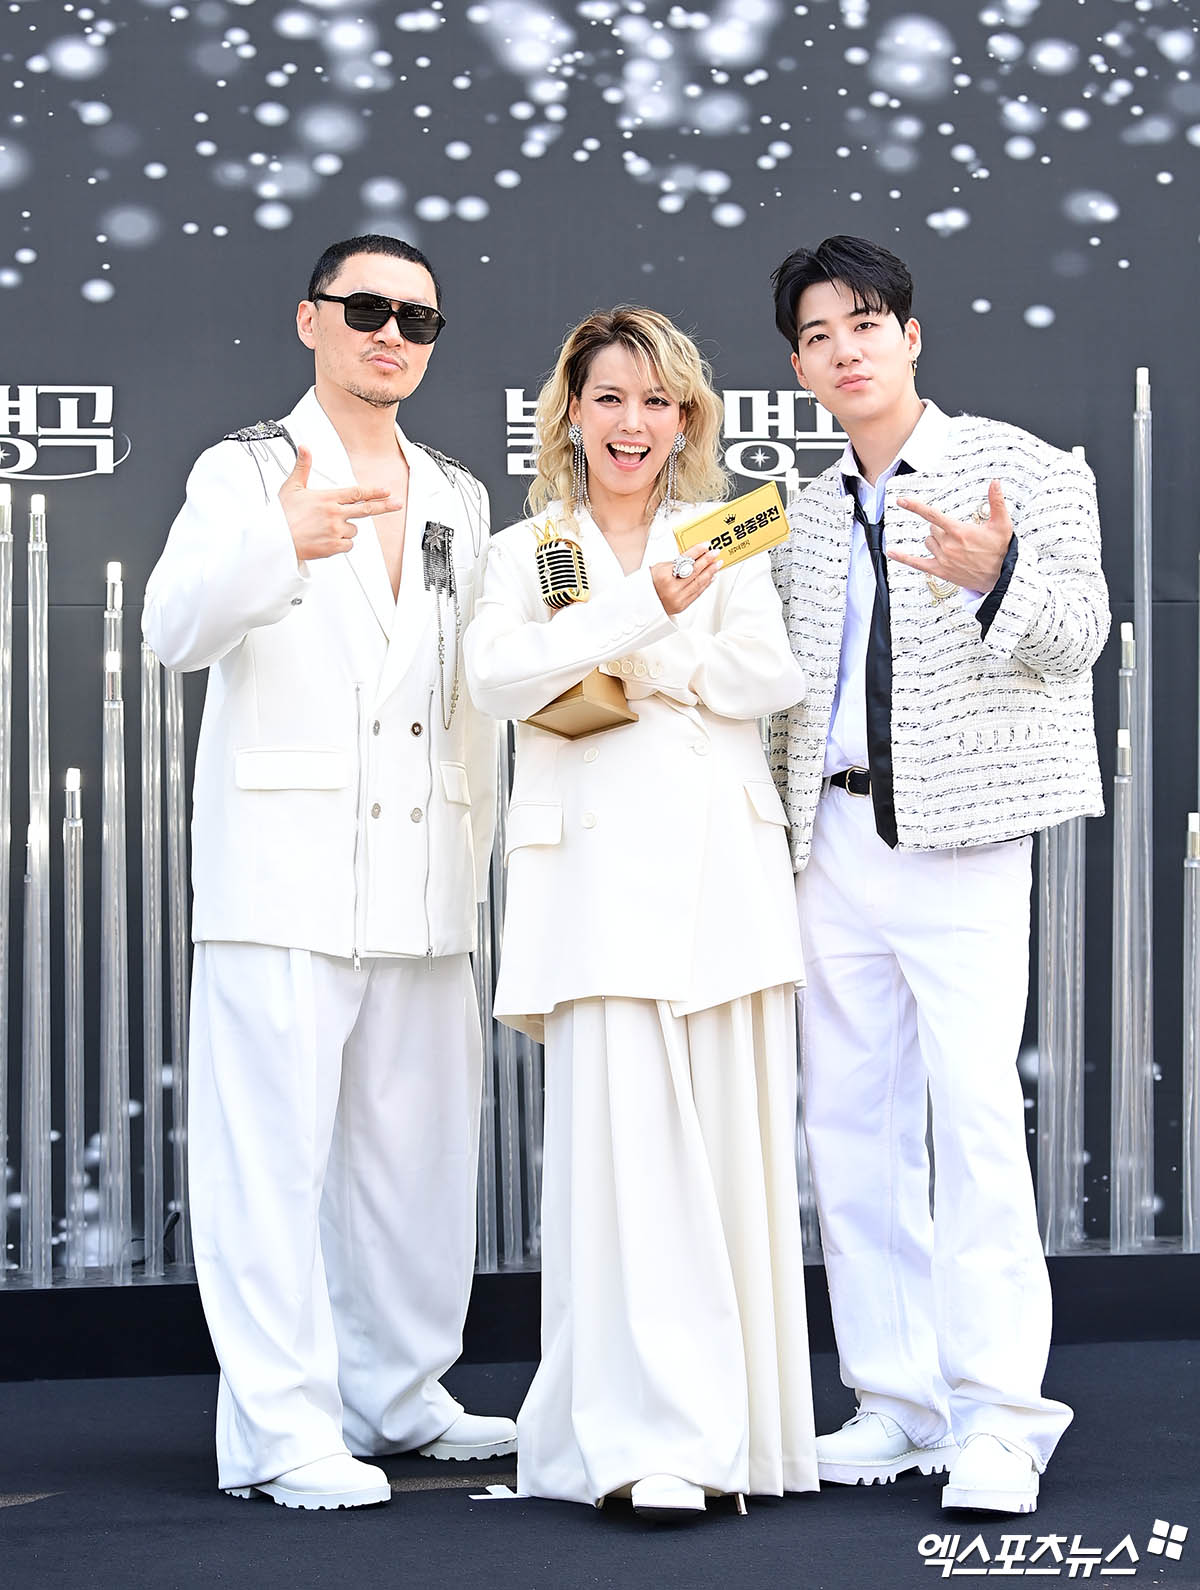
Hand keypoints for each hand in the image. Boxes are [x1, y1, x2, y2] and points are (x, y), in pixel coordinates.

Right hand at [278, 445, 401, 562]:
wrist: (276, 540)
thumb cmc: (283, 515)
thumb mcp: (292, 487)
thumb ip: (302, 467)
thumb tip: (305, 448)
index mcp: (327, 498)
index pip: (356, 492)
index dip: (373, 491)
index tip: (386, 491)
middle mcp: (335, 513)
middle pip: (366, 509)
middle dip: (384, 506)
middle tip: (397, 504)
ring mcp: (336, 530)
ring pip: (353, 530)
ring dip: (346, 530)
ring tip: (326, 528)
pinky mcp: (334, 546)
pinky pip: (348, 545)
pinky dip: (341, 544)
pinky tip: (327, 540)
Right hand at [651, 545, 720, 615]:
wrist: (643, 604)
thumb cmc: (648, 585)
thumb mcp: (658, 569)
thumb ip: (675, 563)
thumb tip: (692, 557)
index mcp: (664, 575)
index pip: (685, 559)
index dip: (697, 551)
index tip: (706, 545)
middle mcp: (672, 587)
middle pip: (695, 570)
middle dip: (707, 559)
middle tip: (715, 552)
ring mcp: (678, 598)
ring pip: (699, 582)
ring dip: (710, 571)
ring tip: (717, 564)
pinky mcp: (683, 605)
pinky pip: (698, 592)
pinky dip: (706, 583)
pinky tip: (711, 577)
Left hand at [888, 478, 1012, 591]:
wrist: (1001, 576)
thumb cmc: (1001, 550)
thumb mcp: (1002, 524)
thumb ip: (996, 501)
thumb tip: (995, 482)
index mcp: (959, 531)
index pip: (932, 515)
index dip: (915, 507)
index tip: (902, 501)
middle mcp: (948, 545)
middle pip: (932, 529)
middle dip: (941, 528)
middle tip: (958, 534)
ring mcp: (943, 558)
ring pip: (928, 542)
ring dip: (935, 541)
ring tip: (954, 546)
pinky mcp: (941, 571)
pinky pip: (917, 563)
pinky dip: (903, 558)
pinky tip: (892, 552)